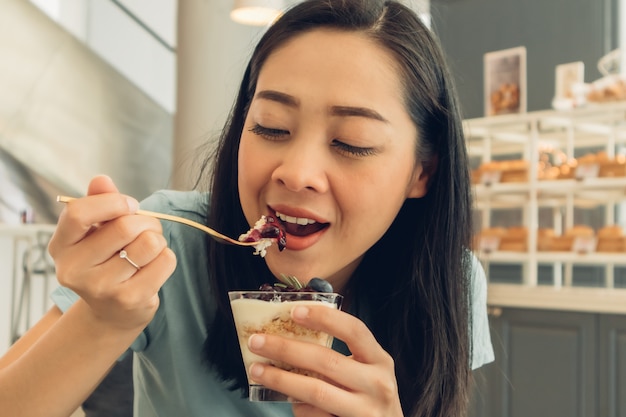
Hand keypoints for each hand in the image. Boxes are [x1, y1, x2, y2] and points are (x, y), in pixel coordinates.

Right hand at [48, 175, 176, 330]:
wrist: (111, 312)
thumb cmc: (106, 260)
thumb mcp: (95, 231)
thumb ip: (98, 202)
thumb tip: (101, 179)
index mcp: (61, 246)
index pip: (79, 213)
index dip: (113, 202)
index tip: (129, 205)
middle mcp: (74, 269)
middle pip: (124, 227)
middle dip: (145, 220)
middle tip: (146, 227)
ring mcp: (102, 288)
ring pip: (149, 243)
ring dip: (158, 238)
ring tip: (149, 247)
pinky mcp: (130, 299)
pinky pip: (164, 261)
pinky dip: (166, 256)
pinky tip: (154, 265)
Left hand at [246, 305, 403, 416]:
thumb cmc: (368, 399)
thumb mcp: (364, 374)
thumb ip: (336, 359)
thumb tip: (287, 341)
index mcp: (380, 360)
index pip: (354, 330)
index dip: (325, 318)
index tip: (294, 311)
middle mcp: (378, 383)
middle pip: (327, 360)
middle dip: (287, 348)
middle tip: (257, 341)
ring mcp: (367, 410)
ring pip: (316, 390)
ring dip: (281, 379)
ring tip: (257, 370)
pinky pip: (316, 415)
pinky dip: (298, 407)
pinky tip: (288, 401)